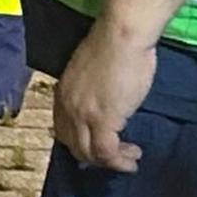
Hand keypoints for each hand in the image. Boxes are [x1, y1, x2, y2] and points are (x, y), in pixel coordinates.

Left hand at [52, 21, 158, 171]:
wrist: (122, 35)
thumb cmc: (115, 46)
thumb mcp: (93, 73)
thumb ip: (92, 92)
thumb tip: (105, 104)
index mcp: (63, 92)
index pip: (63, 129)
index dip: (81, 142)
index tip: (100, 146)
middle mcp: (67, 106)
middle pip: (73, 145)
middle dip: (95, 156)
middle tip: (117, 156)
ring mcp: (82, 114)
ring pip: (89, 153)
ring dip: (111, 161)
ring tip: (131, 158)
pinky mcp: (102, 120)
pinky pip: (106, 153)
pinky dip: (119, 160)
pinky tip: (133, 157)